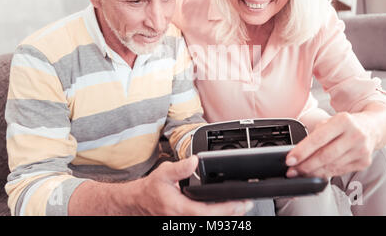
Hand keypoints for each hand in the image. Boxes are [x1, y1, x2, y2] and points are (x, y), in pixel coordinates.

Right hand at [129, 155, 253, 214]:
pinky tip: (226, 211)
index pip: (208, 212)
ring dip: (226, 216)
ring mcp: (185, 222)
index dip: (226, 209)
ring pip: (209, 223)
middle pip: (213, 221)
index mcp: (180, 209)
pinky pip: (204, 221)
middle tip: (247, 204)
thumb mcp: (164, 173)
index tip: (240, 203)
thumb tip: (195, 161)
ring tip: (241, 207)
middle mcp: (184, 219)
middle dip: (232, 214)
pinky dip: (217, 216)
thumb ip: (180, 168)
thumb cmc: (150, 189)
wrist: (138, 202)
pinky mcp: (186, 221)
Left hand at [285, 112, 376, 178]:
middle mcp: (355, 135)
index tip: (290, 159)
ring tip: (301, 173)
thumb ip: (316, 134)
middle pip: (325, 155)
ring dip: (313, 172)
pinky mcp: (364, 162)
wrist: (374, 127)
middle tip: (292, 170)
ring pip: (331, 166)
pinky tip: (316, 173)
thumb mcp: (331, 120)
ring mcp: (361, 150)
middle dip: (305, 165)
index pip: (318, 138)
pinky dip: (325, 173)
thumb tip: (298, 152)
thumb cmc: (347, 124)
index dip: (302, 151)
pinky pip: (339, 171)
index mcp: (344, 121)